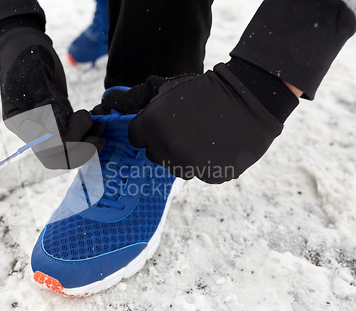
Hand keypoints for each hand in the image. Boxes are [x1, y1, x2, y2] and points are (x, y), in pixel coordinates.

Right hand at [0, 27, 103, 168]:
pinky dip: (92, 133)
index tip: (80, 118)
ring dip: (90, 143)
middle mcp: (33, 131)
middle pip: (57, 157)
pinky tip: (101, 119)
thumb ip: (45, 104)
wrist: (29, 45)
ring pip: (70, 152)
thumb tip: (58, 132)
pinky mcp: (62, 122)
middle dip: (81, 149)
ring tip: (101, 123)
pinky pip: (78, 138)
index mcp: (19, 123)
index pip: (43, 147)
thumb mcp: (33, 76)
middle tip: (97, 133)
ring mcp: (48, 128)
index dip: (64, 142)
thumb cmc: (27, 56)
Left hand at [102, 64, 283, 183]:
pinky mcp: (209, 175)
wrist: (249, 98)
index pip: (136, 138)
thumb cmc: (204, 91)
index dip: (148, 130)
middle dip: (164, 143)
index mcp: (151, 127)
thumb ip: (138, 100)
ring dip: (183, 155)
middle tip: (185, 127)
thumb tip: (107, 102)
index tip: (163, 121)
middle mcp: (165, 149)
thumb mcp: (168, 88)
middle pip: (153, 154)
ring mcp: (188, 165)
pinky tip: (216, 145)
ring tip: (202, 135)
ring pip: (175, 167)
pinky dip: (205, 164)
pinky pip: (199, 173)